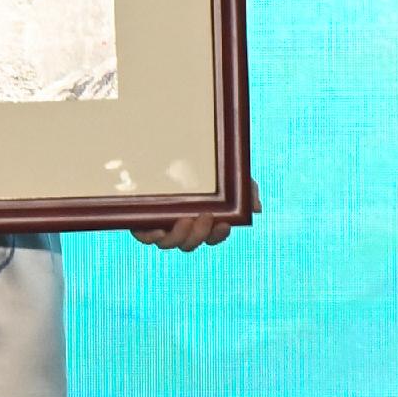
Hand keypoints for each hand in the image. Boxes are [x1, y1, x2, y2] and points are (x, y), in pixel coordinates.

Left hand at [133, 179, 258, 250]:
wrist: (167, 151)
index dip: (218, 236)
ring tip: (185, 219)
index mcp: (201, 221)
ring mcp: (160, 225)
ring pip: (169, 243)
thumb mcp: (230, 176)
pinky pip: (144, 236)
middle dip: (200, 235)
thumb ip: (246, 191)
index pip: (212, 237)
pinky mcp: (141, 219)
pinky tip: (158, 228)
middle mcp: (180, 227)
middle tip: (205, 216)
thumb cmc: (203, 167)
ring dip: (179, 236)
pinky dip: (151, 236)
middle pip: (190, 244)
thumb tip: (256, 209)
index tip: (224, 223)